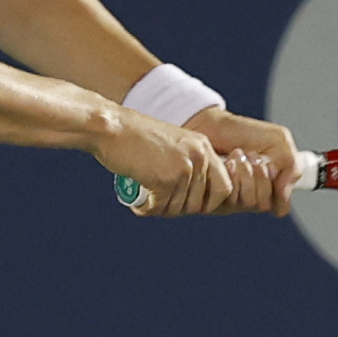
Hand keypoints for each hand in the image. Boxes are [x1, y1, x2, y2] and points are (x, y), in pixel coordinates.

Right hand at [92, 110, 233, 217]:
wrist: (112, 127)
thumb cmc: (136, 138)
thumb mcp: (174, 146)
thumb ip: (190, 166)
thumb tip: (199, 203)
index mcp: (204, 147)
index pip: (225, 188)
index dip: (208, 203)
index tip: (186, 203)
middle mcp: (199, 157)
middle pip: (200, 204)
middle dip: (179, 208)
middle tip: (159, 202)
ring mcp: (184, 168)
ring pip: (179, 208)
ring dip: (161, 209)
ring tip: (146, 199)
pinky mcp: (165, 179)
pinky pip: (160, 208)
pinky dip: (146, 208)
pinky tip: (137, 200)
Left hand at [184, 107, 300, 216]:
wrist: (214, 126)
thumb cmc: (245, 133)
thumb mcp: (279, 141)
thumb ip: (291, 166)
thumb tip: (284, 194)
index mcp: (271, 190)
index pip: (280, 206)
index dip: (277, 185)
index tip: (270, 163)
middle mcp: (253, 198)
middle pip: (264, 204)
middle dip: (260, 175)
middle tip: (252, 155)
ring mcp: (235, 201)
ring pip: (250, 201)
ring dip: (246, 172)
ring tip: (238, 154)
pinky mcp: (217, 198)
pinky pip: (231, 199)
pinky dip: (233, 173)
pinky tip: (227, 161)